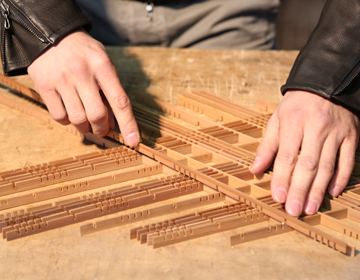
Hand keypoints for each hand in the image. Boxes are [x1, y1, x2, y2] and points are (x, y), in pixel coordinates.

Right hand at [27, 29, 139, 145]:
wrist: (51, 35)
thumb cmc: (84, 54)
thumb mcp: (103, 64)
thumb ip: (110, 91)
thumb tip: (113, 124)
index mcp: (102, 66)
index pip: (120, 101)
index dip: (128, 124)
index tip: (134, 141)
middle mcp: (82, 73)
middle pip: (97, 115)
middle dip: (102, 128)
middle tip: (102, 128)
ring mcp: (62, 81)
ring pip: (78, 119)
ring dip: (85, 127)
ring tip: (86, 120)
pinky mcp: (44, 87)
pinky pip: (60, 117)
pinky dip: (68, 121)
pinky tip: (70, 112)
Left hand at [251, 90, 358, 215]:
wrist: (326, 84)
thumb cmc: (296, 105)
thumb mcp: (277, 120)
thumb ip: (267, 146)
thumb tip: (255, 170)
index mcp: (294, 122)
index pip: (287, 155)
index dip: (282, 178)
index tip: (277, 197)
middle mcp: (316, 128)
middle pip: (308, 164)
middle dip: (300, 190)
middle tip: (293, 210)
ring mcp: (336, 133)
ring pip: (328, 166)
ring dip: (319, 190)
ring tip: (310, 208)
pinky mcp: (351, 136)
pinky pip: (347, 160)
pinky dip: (341, 177)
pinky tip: (332, 193)